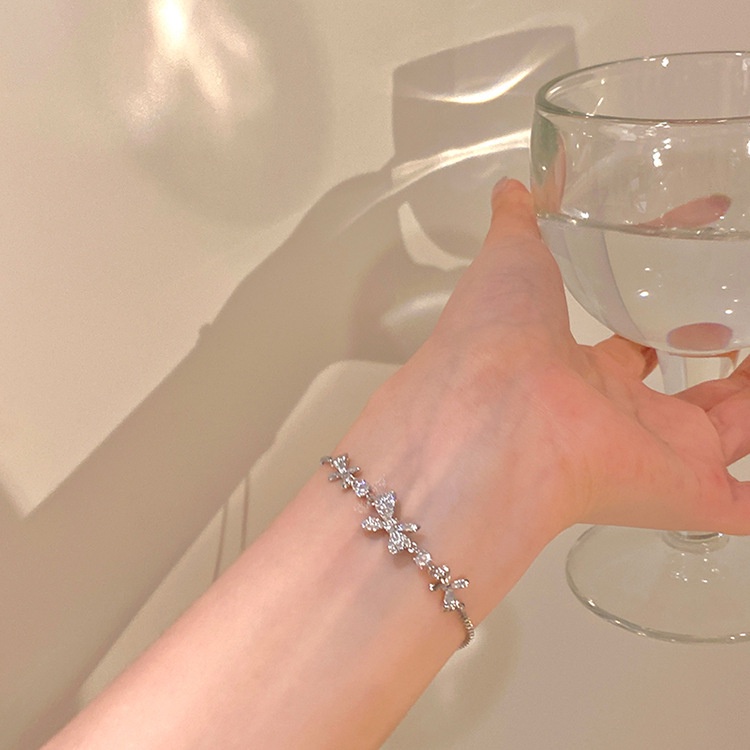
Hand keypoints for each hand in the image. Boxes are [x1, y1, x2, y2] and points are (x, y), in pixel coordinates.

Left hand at [359, 179, 749, 551]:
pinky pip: (746, 508)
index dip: (657, 334)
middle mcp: (621, 419)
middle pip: (688, 402)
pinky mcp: (688, 497)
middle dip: (726, 373)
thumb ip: (520, 223)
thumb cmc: (499, 336)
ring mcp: (658, 460)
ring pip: (732, 437)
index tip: (687, 306)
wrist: (496, 412)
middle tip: (747, 342)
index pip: (628, 356)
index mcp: (583, 373)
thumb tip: (512, 188)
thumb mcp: (512, 260)